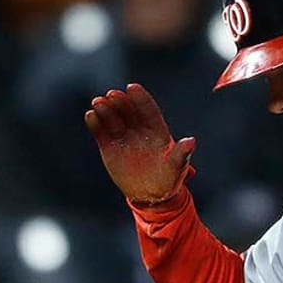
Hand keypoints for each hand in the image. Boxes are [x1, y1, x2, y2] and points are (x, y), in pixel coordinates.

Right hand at [84, 84, 195, 204]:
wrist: (150, 195)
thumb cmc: (169, 179)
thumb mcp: (176, 167)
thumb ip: (181, 154)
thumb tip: (191, 141)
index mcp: (156, 129)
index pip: (148, 110)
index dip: (141, 98)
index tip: (132, 87)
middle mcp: (138, 129)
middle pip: (128, 111)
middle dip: (120, 101)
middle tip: (112, 94)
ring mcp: (123, 135)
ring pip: (113, 118)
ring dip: (105, 109)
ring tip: (98, 102)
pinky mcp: (109, 145)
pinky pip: (101, 131)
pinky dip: (95, 123)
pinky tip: (90, 116)